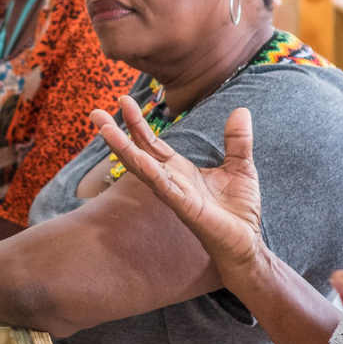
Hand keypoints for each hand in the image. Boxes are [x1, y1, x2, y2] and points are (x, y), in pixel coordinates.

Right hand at [97, 95, 266, 279]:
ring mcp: (175, 195)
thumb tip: (241, 110)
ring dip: (124, 150)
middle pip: (138, 152)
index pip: (152, 142)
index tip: (123, 100)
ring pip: (143, 169)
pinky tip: (140, 159)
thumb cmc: (238, 210)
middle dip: (117, 133)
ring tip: (105, 130)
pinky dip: (152, 173)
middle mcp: (171, 181)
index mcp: (180, 170)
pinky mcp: (186, 209)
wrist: (247, 243)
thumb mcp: (241, 166)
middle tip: (95, 112)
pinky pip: (166, 189)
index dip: (137, 123)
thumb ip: (237, 140)